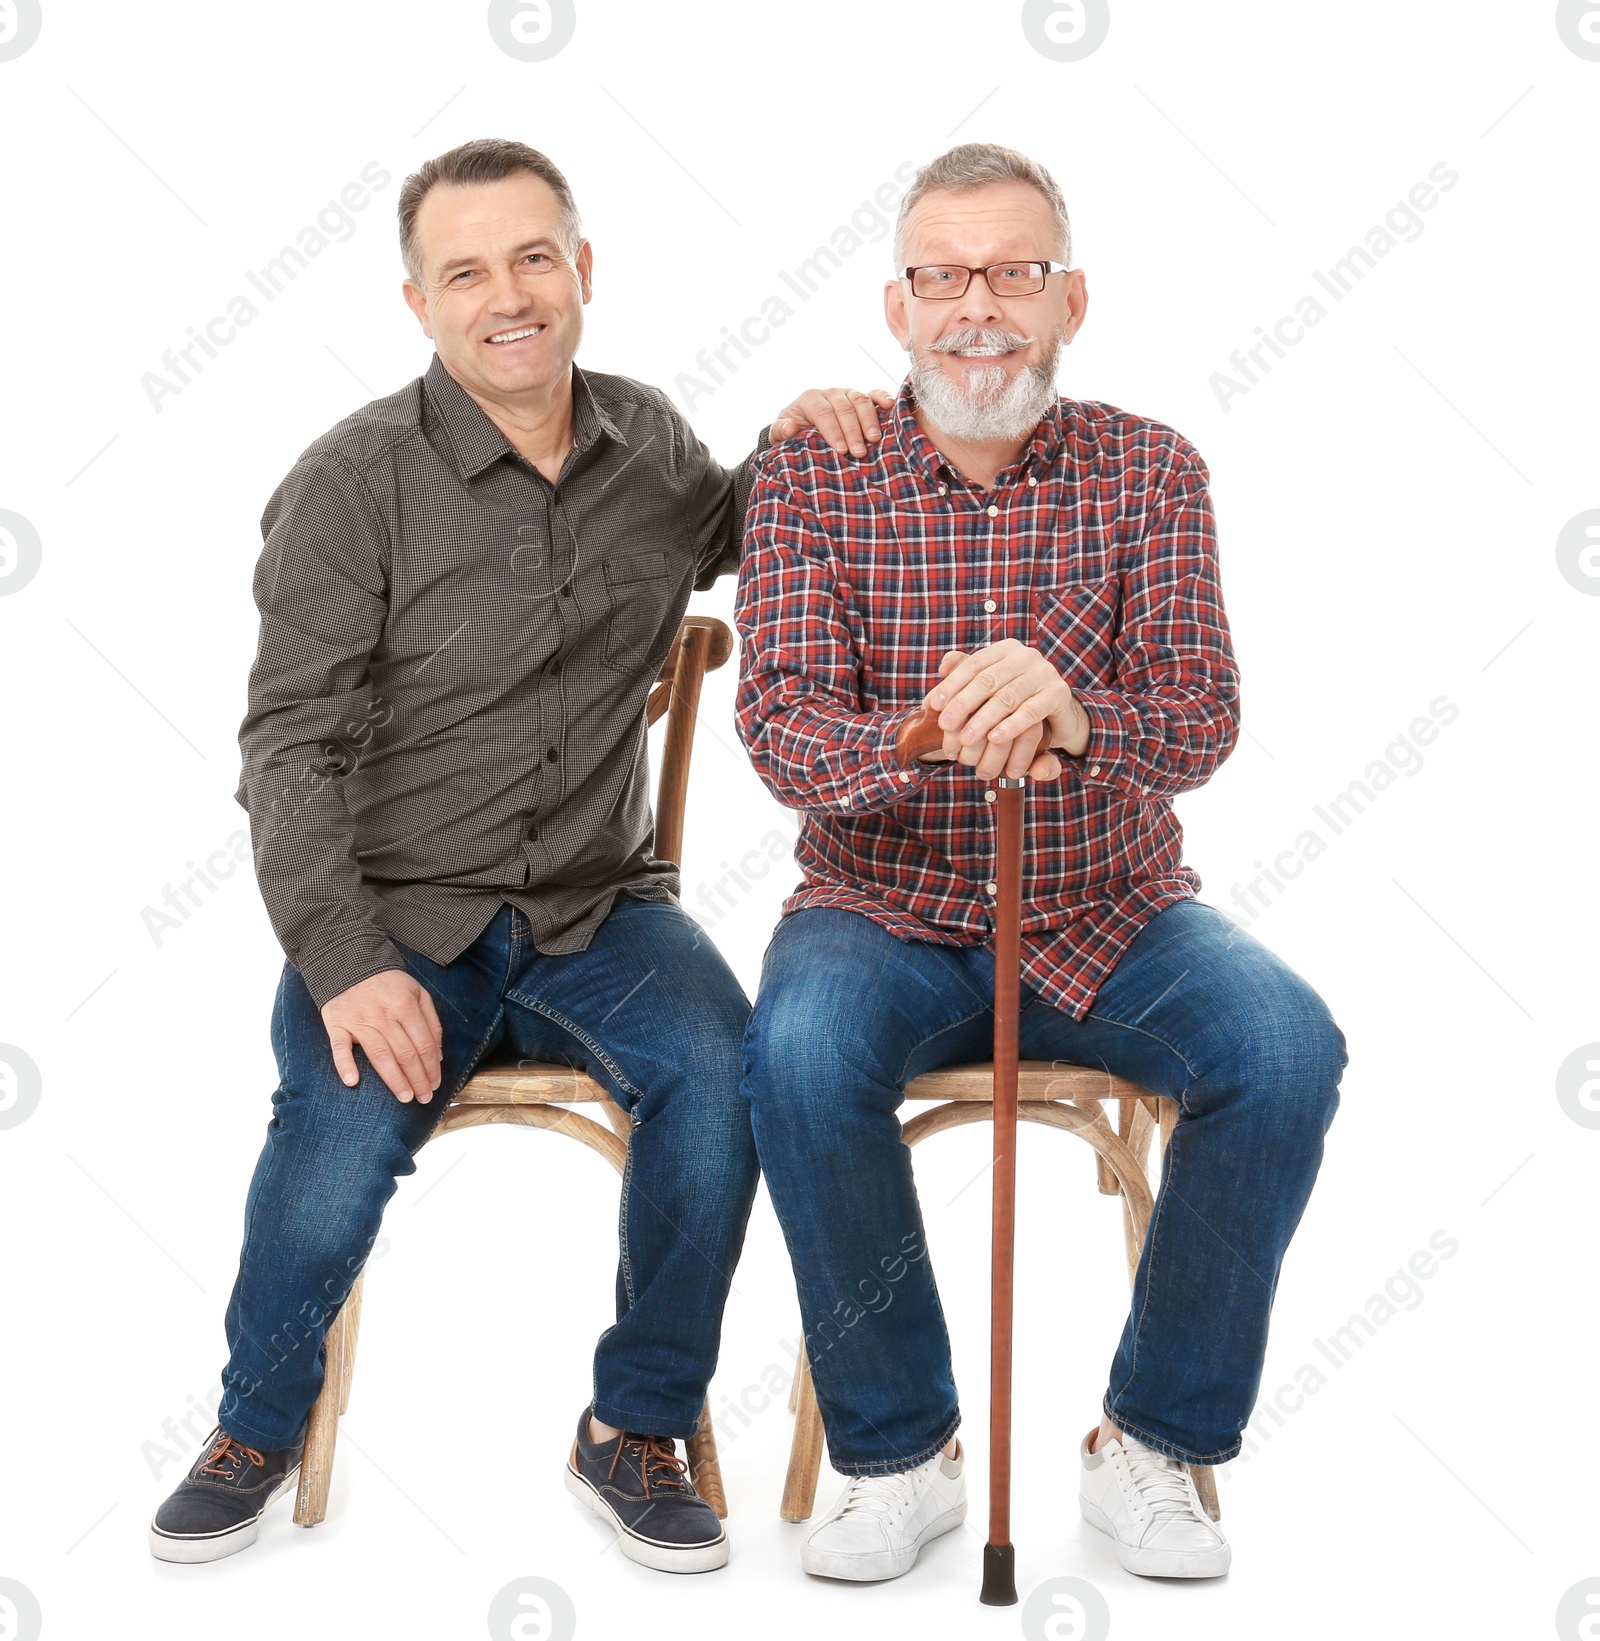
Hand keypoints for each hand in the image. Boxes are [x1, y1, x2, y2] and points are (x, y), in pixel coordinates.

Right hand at [322, 969, 443, 1103]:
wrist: (350, 963)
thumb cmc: (388, 983)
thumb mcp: (418, 993)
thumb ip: (431, 1022)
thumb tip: (438, 1054)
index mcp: (406, 1006)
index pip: (423, 1044)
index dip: (432, 1067)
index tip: (435, 1084)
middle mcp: (384, 1015)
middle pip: (405, 1053)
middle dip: (418, 1079)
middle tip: (424, 1098)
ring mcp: (359, 1021)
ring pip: (380, 1055)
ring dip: (394, 1079)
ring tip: (405, 1097)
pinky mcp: (337, 1024)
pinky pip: (340, 1048)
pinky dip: (345, 1065)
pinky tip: (353, 1082)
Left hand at [769, 387, 894, 456]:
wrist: (801, 428)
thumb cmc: (793, 434)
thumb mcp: (780, 435)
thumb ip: (781, 431)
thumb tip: (790, 427)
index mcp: (810, 400)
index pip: (823, 412)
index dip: (833, 430)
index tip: (841, 449)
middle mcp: (830, 394)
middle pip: (844, 408)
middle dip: (852, 430)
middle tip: (859, 452)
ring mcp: (847, 394)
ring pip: (860, 400)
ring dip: (869, 419)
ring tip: (874, 439)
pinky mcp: (860, 399)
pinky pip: (873, 394)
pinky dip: (883, 397)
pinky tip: (891, 406)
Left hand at [925, 642, 1088, 780]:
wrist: (1058, 716)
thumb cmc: (1016, 702)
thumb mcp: (990, 690)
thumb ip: (966, 678)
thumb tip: (943, 666)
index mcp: (1005, 649)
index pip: (973, 665)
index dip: (952, 684)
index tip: (934, 705)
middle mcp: (1026, 655)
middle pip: (988, 680)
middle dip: (963, 704)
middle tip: (945, 726)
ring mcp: (1044, 672)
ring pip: (1007, 697)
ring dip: (983, 720)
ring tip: (966, 739)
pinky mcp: (1058, 693)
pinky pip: (1031, 711)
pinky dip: (1011, 726)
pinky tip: (995, 739)